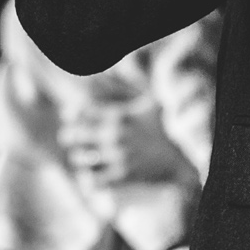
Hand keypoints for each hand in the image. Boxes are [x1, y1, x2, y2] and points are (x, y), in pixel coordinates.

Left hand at [58, 101, 188, 189]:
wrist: (180, 159)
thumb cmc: (163, 129)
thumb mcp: (151, 104)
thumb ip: (134, 88)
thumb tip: (118, 69)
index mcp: (119, 116)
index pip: (82, 111)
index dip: (71, 113)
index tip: (69, 116)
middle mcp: (115, 135)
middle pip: (75, 134)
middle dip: (69, 136)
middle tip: (70, 138)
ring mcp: (117, 156)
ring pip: (79, 158)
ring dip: (79, 157)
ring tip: (82, 157)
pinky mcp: (121, 175)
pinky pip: (92, 180)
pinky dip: (88, 178)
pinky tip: (92, 175)